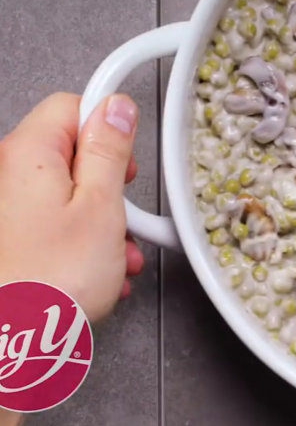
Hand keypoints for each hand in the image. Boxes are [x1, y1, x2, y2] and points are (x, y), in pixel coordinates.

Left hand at [0, 93, 144, 323]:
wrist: (13, 343)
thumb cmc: (49, 282)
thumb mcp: (102, 206)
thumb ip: (110, 151)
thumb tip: (116, 110)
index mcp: (29, 154)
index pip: (72, 105)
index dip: (108, 126)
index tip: (130, 150)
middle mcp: (8, 175)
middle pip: (73, 154)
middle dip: (111, 184)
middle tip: (124, 210)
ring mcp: (9, 211)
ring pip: (69, 195)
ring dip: (102, 220)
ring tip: (117, 253)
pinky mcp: (14, 241)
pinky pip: (55, 224)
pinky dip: (82, 242)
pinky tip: (99, 270)